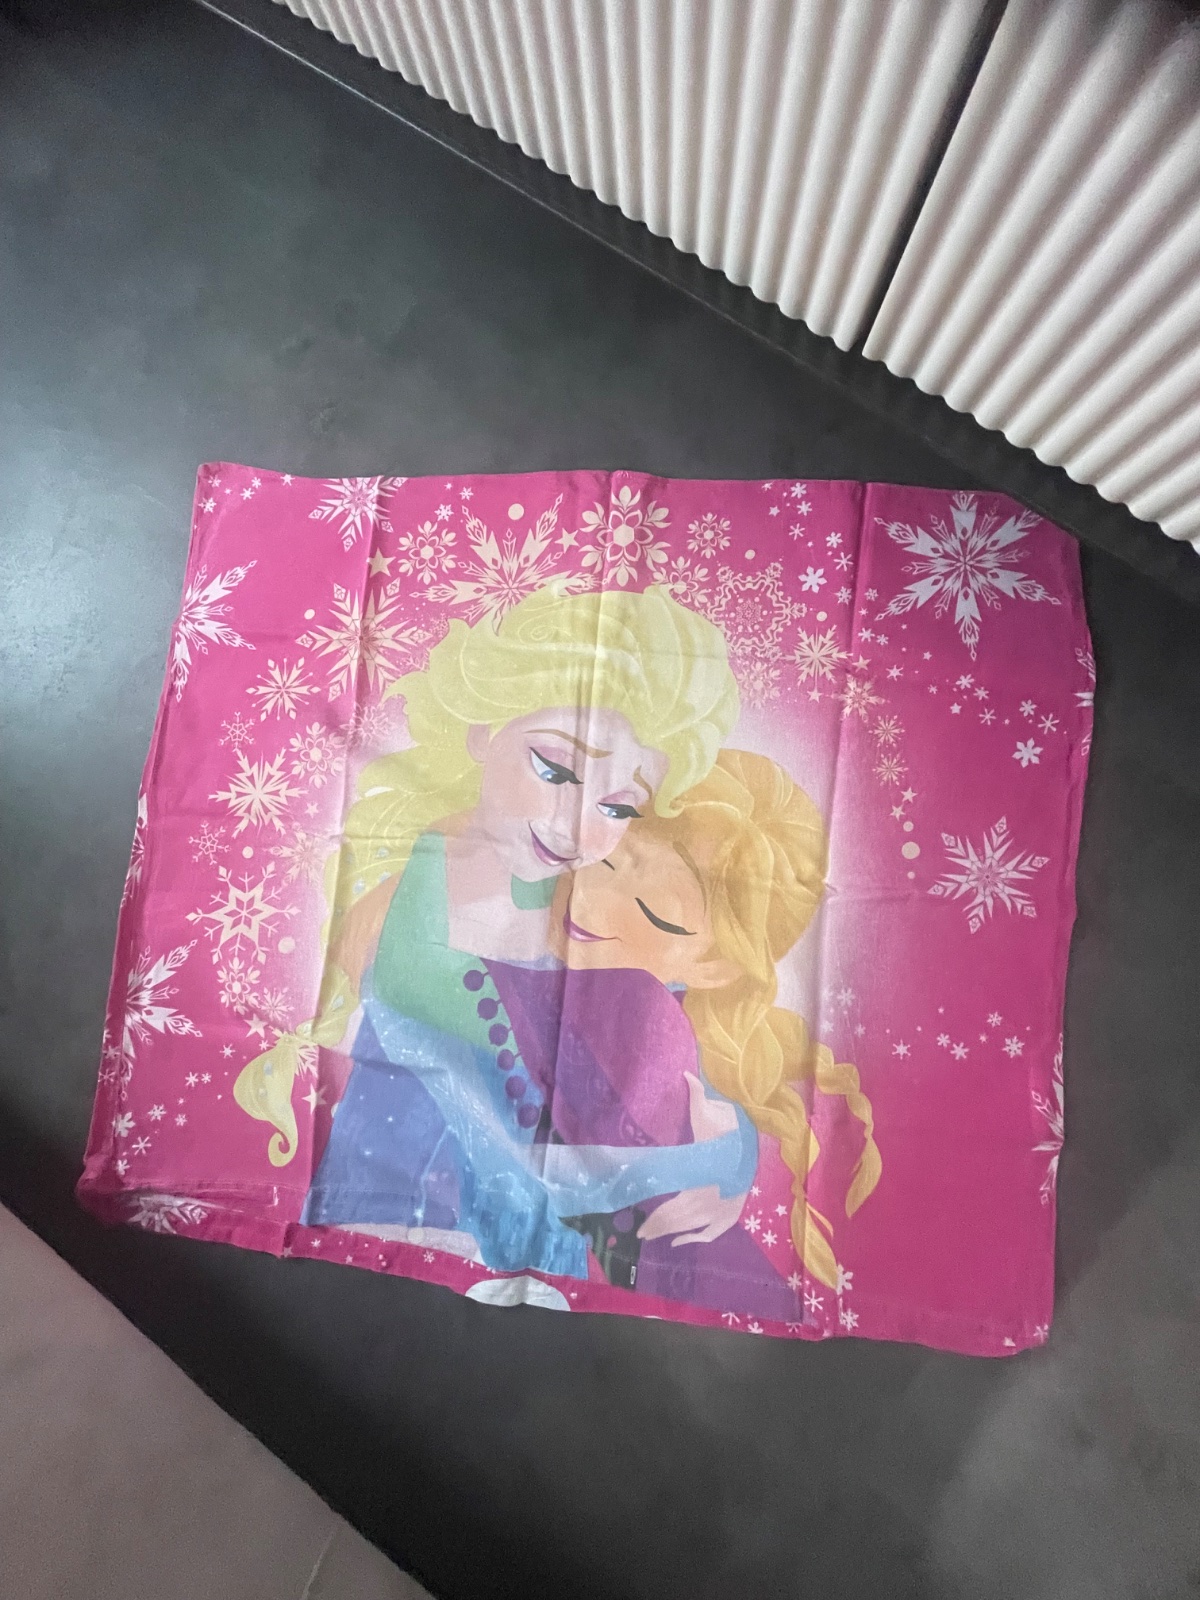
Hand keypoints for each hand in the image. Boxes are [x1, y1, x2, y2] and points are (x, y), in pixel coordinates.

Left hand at [635, 1075, 746, 1245]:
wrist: (757, 1140)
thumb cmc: (731, 1126)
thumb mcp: (712, 1112)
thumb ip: (698, 1096)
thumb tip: (686, 1073)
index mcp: (705, 1181)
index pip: (676, 1209)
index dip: (658, 1221)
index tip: (640, 1228)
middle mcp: (715, 1197)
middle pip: (682, 1221)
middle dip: (661, 1228)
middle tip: (641, 1234)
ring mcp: (726, 1207)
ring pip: (696, 1228)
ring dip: (675, 1233)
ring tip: (654, 1236)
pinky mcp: (735, 1210)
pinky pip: (715, 1232)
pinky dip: (699, 1238)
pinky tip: (681, 1241)